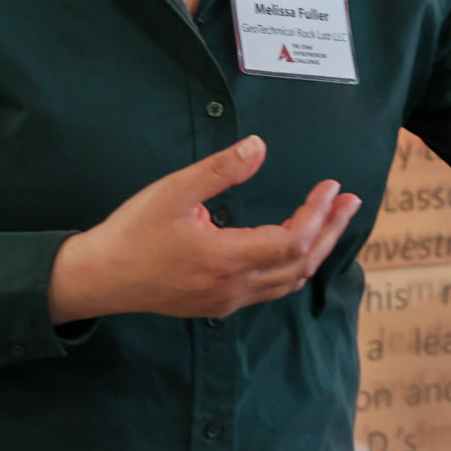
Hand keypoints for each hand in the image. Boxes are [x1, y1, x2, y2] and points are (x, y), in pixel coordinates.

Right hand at [48, 136, 363, 322]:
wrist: (98, 279)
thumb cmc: (132, 233)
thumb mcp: (174, 192)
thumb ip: (220, 170)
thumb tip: (259, 146)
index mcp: (226, 260)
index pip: (293, 242)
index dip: (319, 215)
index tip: (331, 186)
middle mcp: (234, 288)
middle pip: (302, 265)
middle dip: (332, 231)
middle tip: (351, 201)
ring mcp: (227, 301)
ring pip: (289, 281)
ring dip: (316, 249)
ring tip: (333, 219)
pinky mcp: (218, 304)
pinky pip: (271, 289)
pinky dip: (294, 265)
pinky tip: (296, 244)